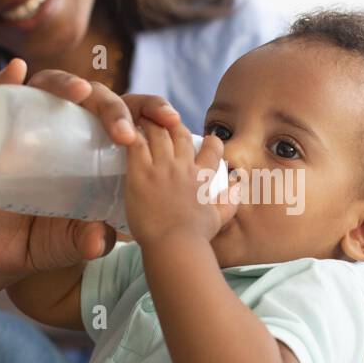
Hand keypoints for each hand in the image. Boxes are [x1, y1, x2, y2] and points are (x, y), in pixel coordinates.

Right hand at [0, 58, 182, 276]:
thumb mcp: (78, 241)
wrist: (5, 252)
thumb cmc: (50, 237)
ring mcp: (31, 125)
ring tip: (80, 93)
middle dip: (115, 107)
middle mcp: (68, 128)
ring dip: (66, 84)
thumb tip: (98, 240)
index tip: (173, 121)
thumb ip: (91, 240)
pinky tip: (16, 72)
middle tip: (126, 133)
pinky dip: (4, 80)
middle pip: (96, 99)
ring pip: (50, 87)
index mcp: (98, 145)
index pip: (130, 115)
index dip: (152, 111)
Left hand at [123, 117, 236, 246]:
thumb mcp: (219, 217)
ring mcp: (162, 168)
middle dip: (173, 123)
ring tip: (142, 117)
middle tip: (164, 121)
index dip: (210, 140)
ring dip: (150, 122)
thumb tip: (239, 185)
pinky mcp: (141, 173)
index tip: (207, 139)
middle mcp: (183, 167)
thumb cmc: (196, 236)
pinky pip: (136, 144)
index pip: (211, 149)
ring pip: (157, 133)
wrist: (175, 245)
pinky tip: (124, 129)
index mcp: (202, 177)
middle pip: (179, 134)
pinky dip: (131, 133)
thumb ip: (231, 199)